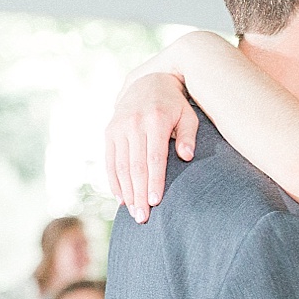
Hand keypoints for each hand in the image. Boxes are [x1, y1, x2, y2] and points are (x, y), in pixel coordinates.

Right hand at [104, 72, 199, 223]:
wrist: (149, 80)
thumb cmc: (175, 104)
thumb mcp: (188, 115)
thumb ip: (187, 135)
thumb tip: (186, 156)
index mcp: (155, 120)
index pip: (154, 158)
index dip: (154, 181)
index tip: (156, 202)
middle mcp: (133, 123)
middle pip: (135, 166)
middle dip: (139, 194)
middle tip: (143, 218)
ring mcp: (118, 127)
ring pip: (120, 166)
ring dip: (126, 192)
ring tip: (133, 213)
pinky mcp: (109, 131)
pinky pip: (109, 160)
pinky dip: (114, 181)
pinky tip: (121, 199)